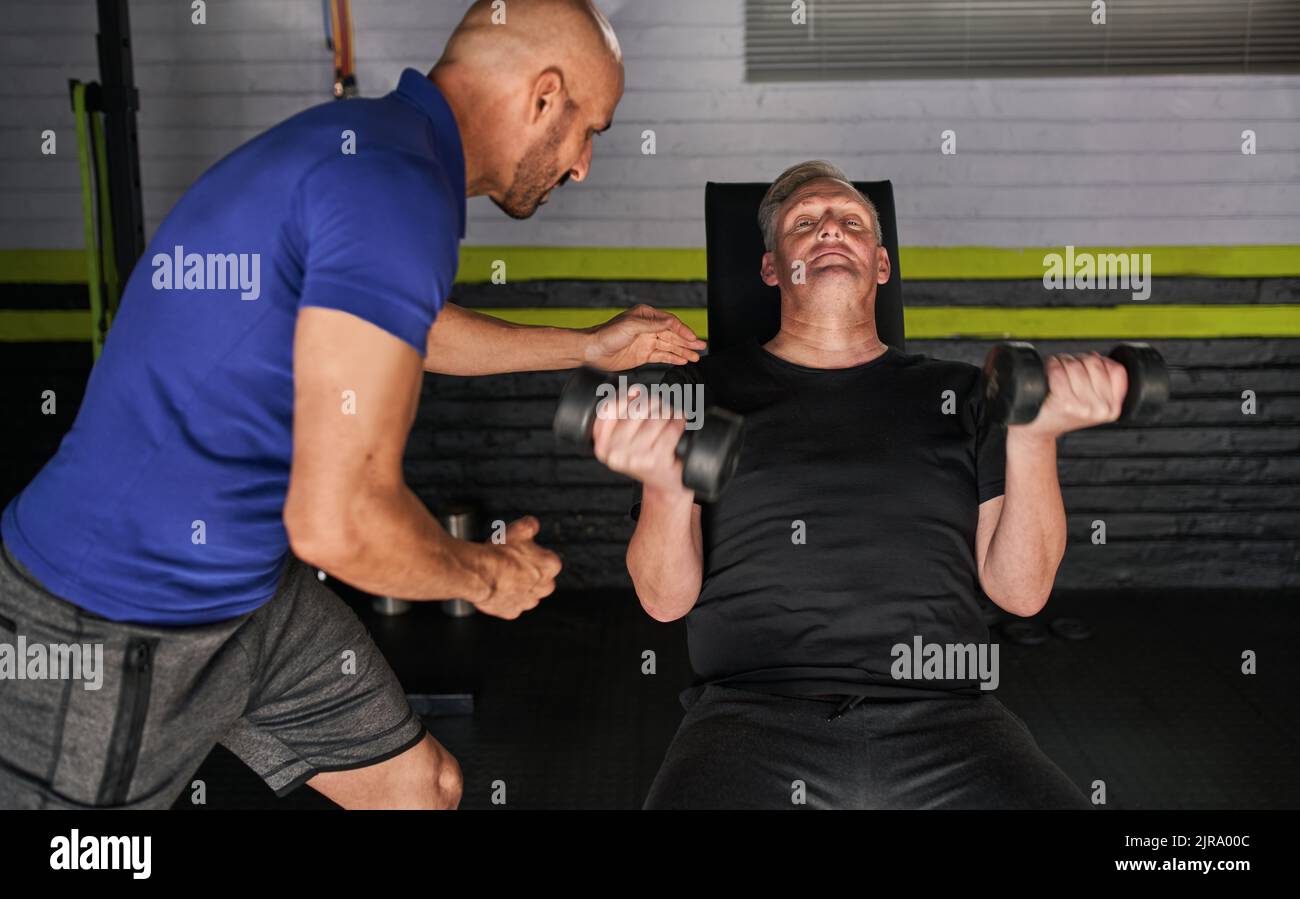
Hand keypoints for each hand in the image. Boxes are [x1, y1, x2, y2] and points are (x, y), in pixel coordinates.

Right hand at [472, 516, 561, 619]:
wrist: (478, 573)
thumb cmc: (499, 553)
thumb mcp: (517, 529)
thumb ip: (530, 525)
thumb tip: (533, 524)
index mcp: (550, 565)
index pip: (549, 560)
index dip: (534, 554)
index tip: (523, 552)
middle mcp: (544, 587)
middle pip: (542, 580)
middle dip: (530, 573)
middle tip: (514, 564)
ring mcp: (527, 601)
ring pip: (528, 595)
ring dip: (519, 587)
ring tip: (503, 576)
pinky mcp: (511, 612)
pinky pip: (512, 606)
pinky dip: (505, 599)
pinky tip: (497, 588)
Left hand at [584, 304, 705, 369]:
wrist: (592, 350)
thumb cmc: (607, 335)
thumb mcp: (631, 326)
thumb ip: (652, 325)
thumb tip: (671, 323)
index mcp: (646, 315)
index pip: (670, 322)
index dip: (683, 330)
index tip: (693, 338)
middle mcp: (648, 327)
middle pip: (673, 334)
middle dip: (688, 341)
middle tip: (701, 346)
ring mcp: (647, 342)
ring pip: (670, 346)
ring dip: (683, 351)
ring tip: (696, 356)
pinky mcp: (643, 355)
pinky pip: (662, 356)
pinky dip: (673, 358)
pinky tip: (683, 360)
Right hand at [591, 384, 690, 496]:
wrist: (664, 484)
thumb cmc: (645, 457)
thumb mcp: (623, 438)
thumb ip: (622, 414)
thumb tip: (634, 390)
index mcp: (601, 446)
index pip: (609, 408)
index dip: (626, 397)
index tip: (636, 395)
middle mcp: (615, 453)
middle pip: (635, 410)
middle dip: (652, 402)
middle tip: (659, 407)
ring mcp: (635, 458)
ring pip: (655, 417)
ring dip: (667, 411)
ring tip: (670, 416)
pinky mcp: (656, 460)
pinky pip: (671, 428)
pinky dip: (679, 422)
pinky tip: (679, 423)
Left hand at [1012, 351, 1127, 439]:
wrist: (1039, 430)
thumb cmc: (1062, 413)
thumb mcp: (1092, 403)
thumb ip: (1102, 382)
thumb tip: (1096, 356)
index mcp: (1113, 408)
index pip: (1116, 370)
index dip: (1099, 360)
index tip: (1086, 366)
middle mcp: (1101, 409)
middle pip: (1094, 363)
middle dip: (1079, 359)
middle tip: (1067, 367)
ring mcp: (1084, 407)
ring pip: (1076, 365)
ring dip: (1063, 361)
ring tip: (1057, 370)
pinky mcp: (1064, 403)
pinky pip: (1059, 372)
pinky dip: (1052, 366)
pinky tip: (1049, 372)